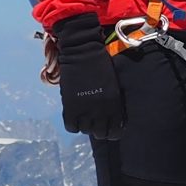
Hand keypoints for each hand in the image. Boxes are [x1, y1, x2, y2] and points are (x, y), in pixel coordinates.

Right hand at [50, 14, 124, 138]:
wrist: (83, 51)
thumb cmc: (100, 64)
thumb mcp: (113, 85)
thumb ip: (113, 103)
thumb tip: (112, 117)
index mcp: (114, 104)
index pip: (115, 131)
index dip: (112, 133)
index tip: (110, 129)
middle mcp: (101, 110)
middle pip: (100, 134)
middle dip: (99, 130)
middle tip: (96, 124)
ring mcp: (85, 109)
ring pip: (86, 131)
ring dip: (86, 126)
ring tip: (85, 118)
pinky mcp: (70, 107)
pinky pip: (72, 127)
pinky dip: (73, 125)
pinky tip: (75, 118)